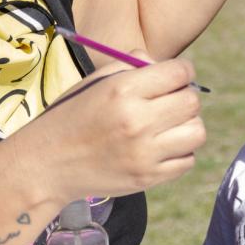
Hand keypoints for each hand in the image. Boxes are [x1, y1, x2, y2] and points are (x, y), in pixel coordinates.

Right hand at [17, 58, 205, 202]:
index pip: (180, 73)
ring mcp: (144, 153)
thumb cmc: (72, 115)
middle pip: (192, 101)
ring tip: (168, 125)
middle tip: (169, 102)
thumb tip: (171, 68)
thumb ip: (133, 66)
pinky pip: (187, 160)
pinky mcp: (147, 178)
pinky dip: (181, 152)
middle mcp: (137, 120)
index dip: (182, 72)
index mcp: (123, 90)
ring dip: (187, 125)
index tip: (175, 78)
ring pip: (197, 132)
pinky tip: (162, 147)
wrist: (46, 164)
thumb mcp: (95, 82)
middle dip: (184, 96)